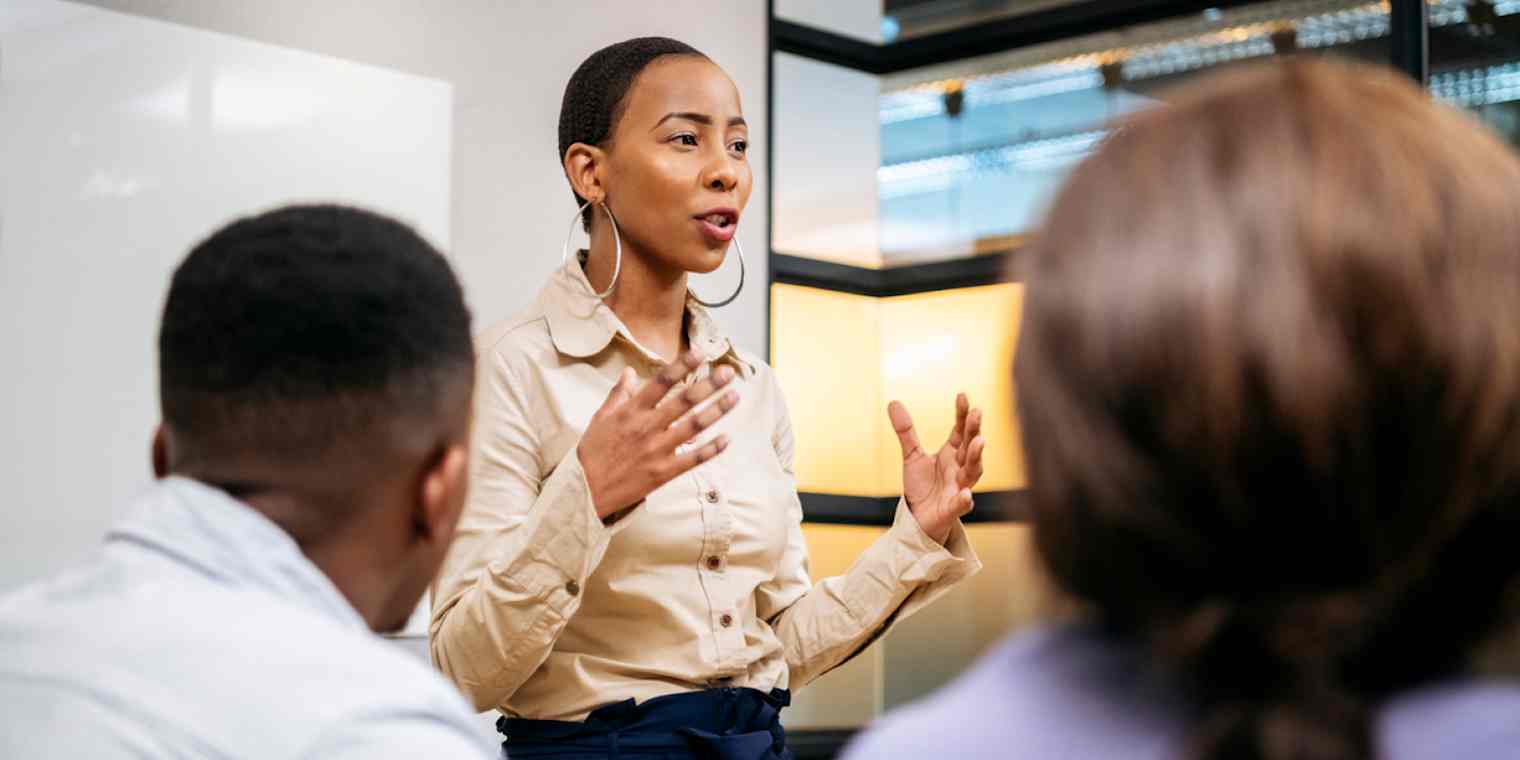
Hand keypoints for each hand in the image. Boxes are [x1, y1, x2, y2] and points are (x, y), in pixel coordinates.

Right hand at [578, 350, 739, 519]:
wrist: (586, 490)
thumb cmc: (593, 453)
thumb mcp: (600, 418)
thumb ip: (618, 394)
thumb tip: (628, 371)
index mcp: (631, 411)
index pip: (661, 382)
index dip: (682, 366)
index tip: (701, 353)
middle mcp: (647, 427)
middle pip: (684, 401)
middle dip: (709, 385)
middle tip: (728, 372)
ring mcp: (657, 450)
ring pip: (694, 426)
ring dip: (716, 411)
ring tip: (735, 397)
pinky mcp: (663, 472)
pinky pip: (693, 459)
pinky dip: (711, 449)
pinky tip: (727, 438)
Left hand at [890, 393, 985, 544]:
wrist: (919, 518)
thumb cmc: (922, 486)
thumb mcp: (912, 456)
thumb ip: (906, 431)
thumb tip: (893, 402)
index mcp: (953, 453)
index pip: (960, 430)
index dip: (962, 414)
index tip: (962, 395)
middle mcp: (960, 468)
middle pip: (970, 446)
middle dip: (974, 430)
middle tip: (976, 413)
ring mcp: (959, 487)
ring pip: (973, 471)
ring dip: (977, 457)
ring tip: (979, 442)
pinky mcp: (953, 508)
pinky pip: (962, 504)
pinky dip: (965, 499)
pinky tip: (966, 495)